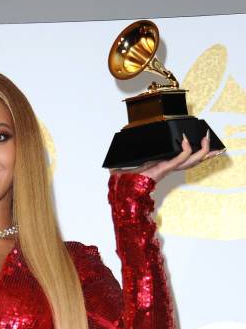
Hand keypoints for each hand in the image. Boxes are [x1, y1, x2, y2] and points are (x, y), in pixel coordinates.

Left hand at [109, 132, 225, 182]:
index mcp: (163, 166)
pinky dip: (185, 148)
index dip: (195, 154)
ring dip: (202, 149)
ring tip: (207, 137)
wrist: (121, 190)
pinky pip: (181, 158)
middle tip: (215, 144)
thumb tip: (111, 163)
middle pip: (193, 161)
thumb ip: (122, 164)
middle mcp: (168, 168)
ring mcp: (167, 168)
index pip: (184, 160)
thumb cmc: (125, 181)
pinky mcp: (164, 168)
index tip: (203, 144)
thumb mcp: (127, 167)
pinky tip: (185, 139)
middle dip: (207, 153)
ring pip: (192, 160)